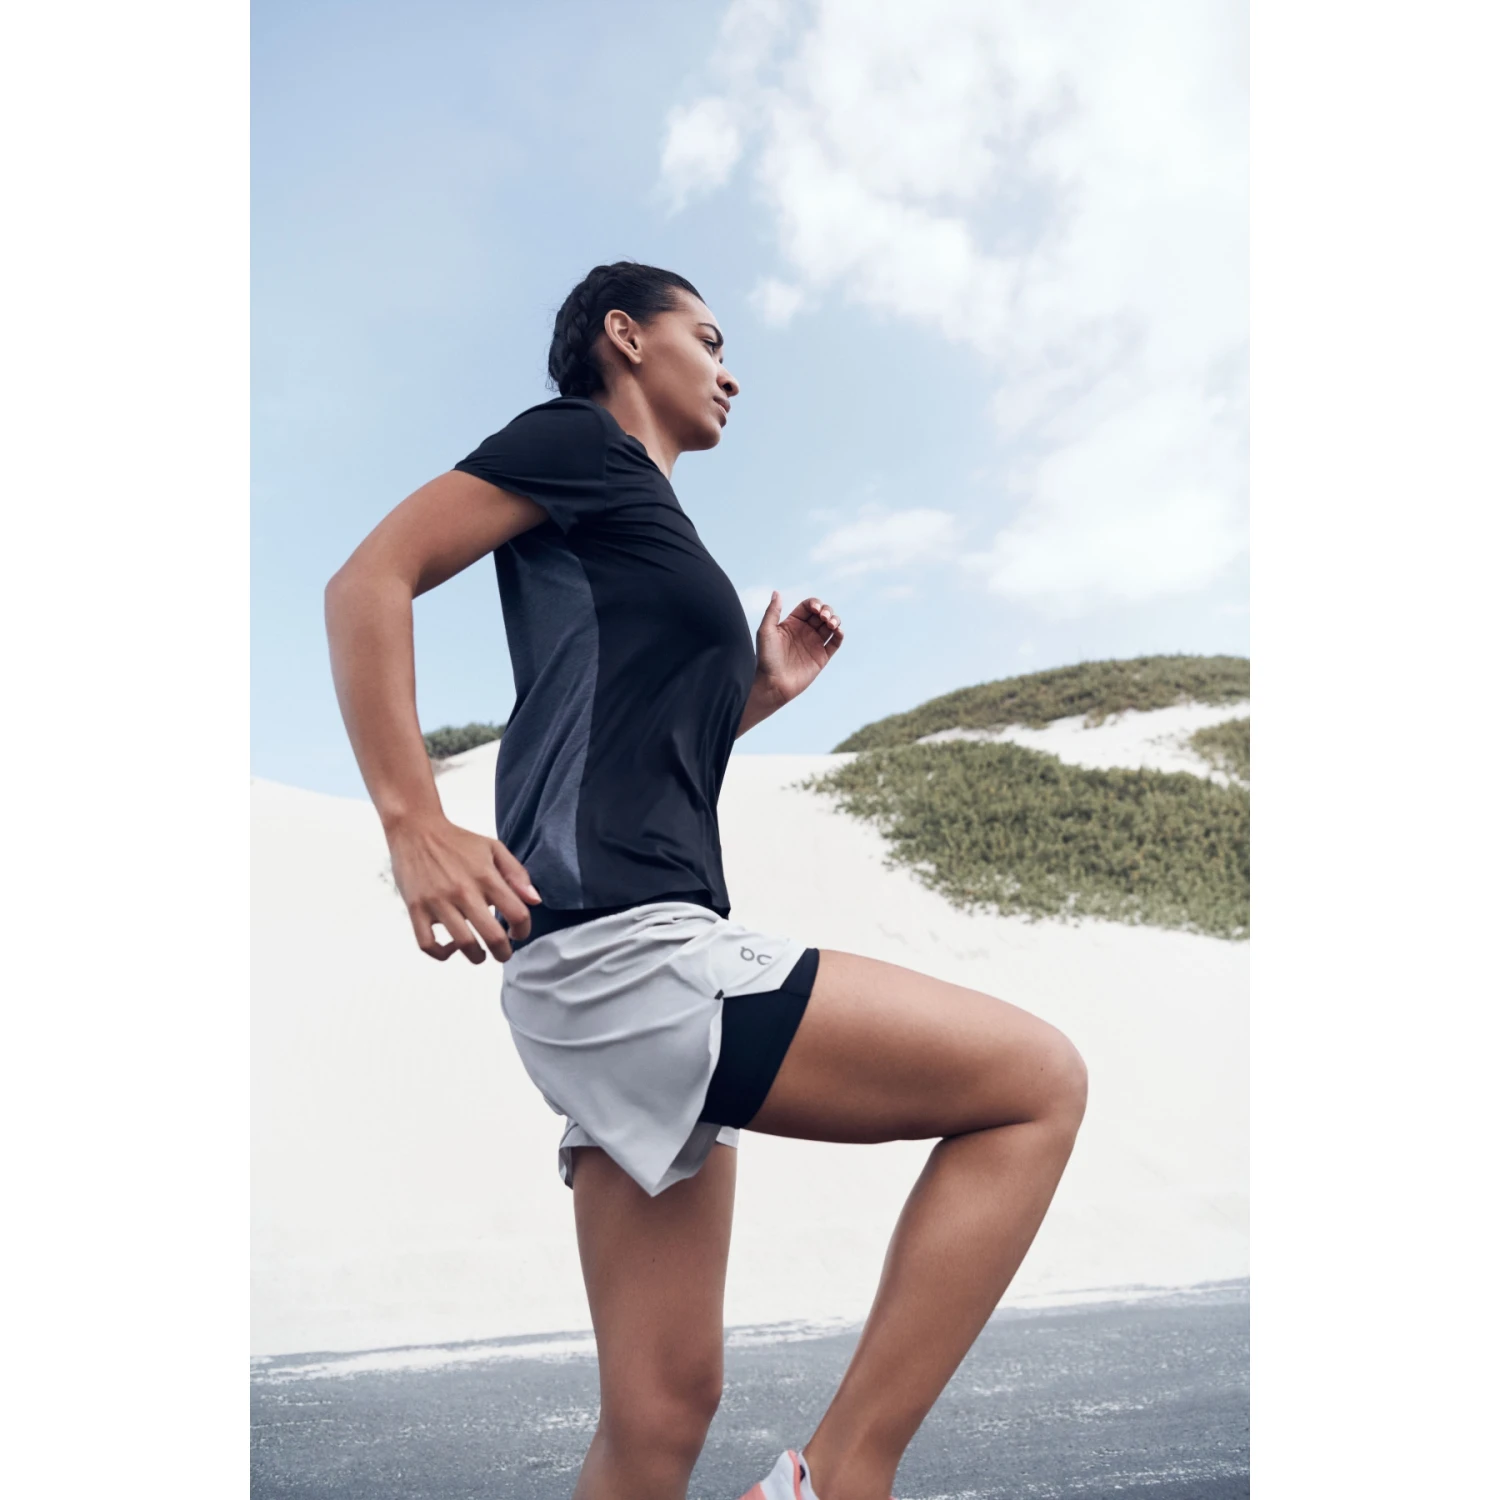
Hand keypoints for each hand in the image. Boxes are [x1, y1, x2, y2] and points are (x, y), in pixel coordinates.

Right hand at [386, 813, 540, 962]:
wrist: (416, 829)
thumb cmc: (457, 841)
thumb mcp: (493, 848)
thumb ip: (517, 874)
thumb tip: (535, 901)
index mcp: (486, 877)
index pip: (517, 914)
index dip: (523, 930)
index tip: (518, 933)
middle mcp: (463, 891)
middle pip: (493, 936)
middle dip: (503, 953)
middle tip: (503, 953)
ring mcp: (438, 902)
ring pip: (464, 944)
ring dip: (477, 957)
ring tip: (479, 954)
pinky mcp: (416, 908)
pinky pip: (427, 944)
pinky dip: (441, 954)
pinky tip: (450, 947)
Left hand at [754, 591, 843, 704]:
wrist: (773, 684)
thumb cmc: (766, 658)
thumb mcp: (766, 631)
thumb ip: (773, 611)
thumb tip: (777, 592)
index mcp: (792, 623)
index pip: (808, 606)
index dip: (815, 603)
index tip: (815, 609)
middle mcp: (804, 632)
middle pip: (822, 613)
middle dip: (827, 610)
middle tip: (824, 617)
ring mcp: (814, 644)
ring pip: (831, 626)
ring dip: (835, 620)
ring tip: (831, 624)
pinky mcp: (821, 657)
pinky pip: (835, 643)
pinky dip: (840, 635)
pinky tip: (837, 631)